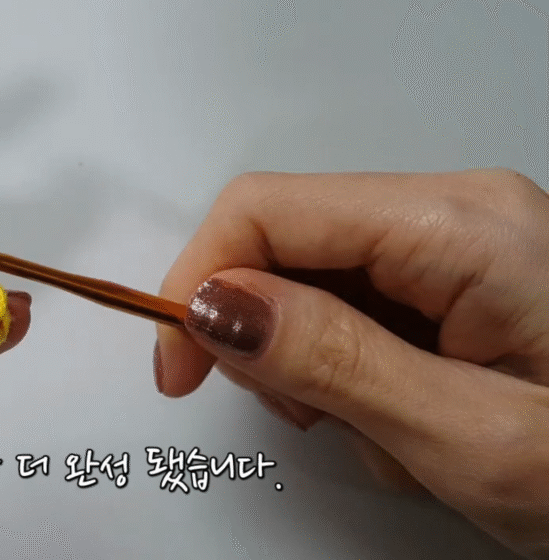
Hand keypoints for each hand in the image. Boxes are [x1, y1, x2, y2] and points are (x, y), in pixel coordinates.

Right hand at [156, 169, 548, 558]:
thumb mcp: (469, 437)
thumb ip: (336, 362)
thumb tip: (215, 306)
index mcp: (459, 225)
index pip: (268, 211)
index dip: (198, 283)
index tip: (177, 369)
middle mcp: (455, 212)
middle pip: (286, 242)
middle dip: (267, 338)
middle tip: (312, 418)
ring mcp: (458, 244)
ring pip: (314, 283)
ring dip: (316, 368)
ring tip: (382, 433)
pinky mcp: (459, 278)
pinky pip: (357, 306)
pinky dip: (353, 372)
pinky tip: (405, 419)